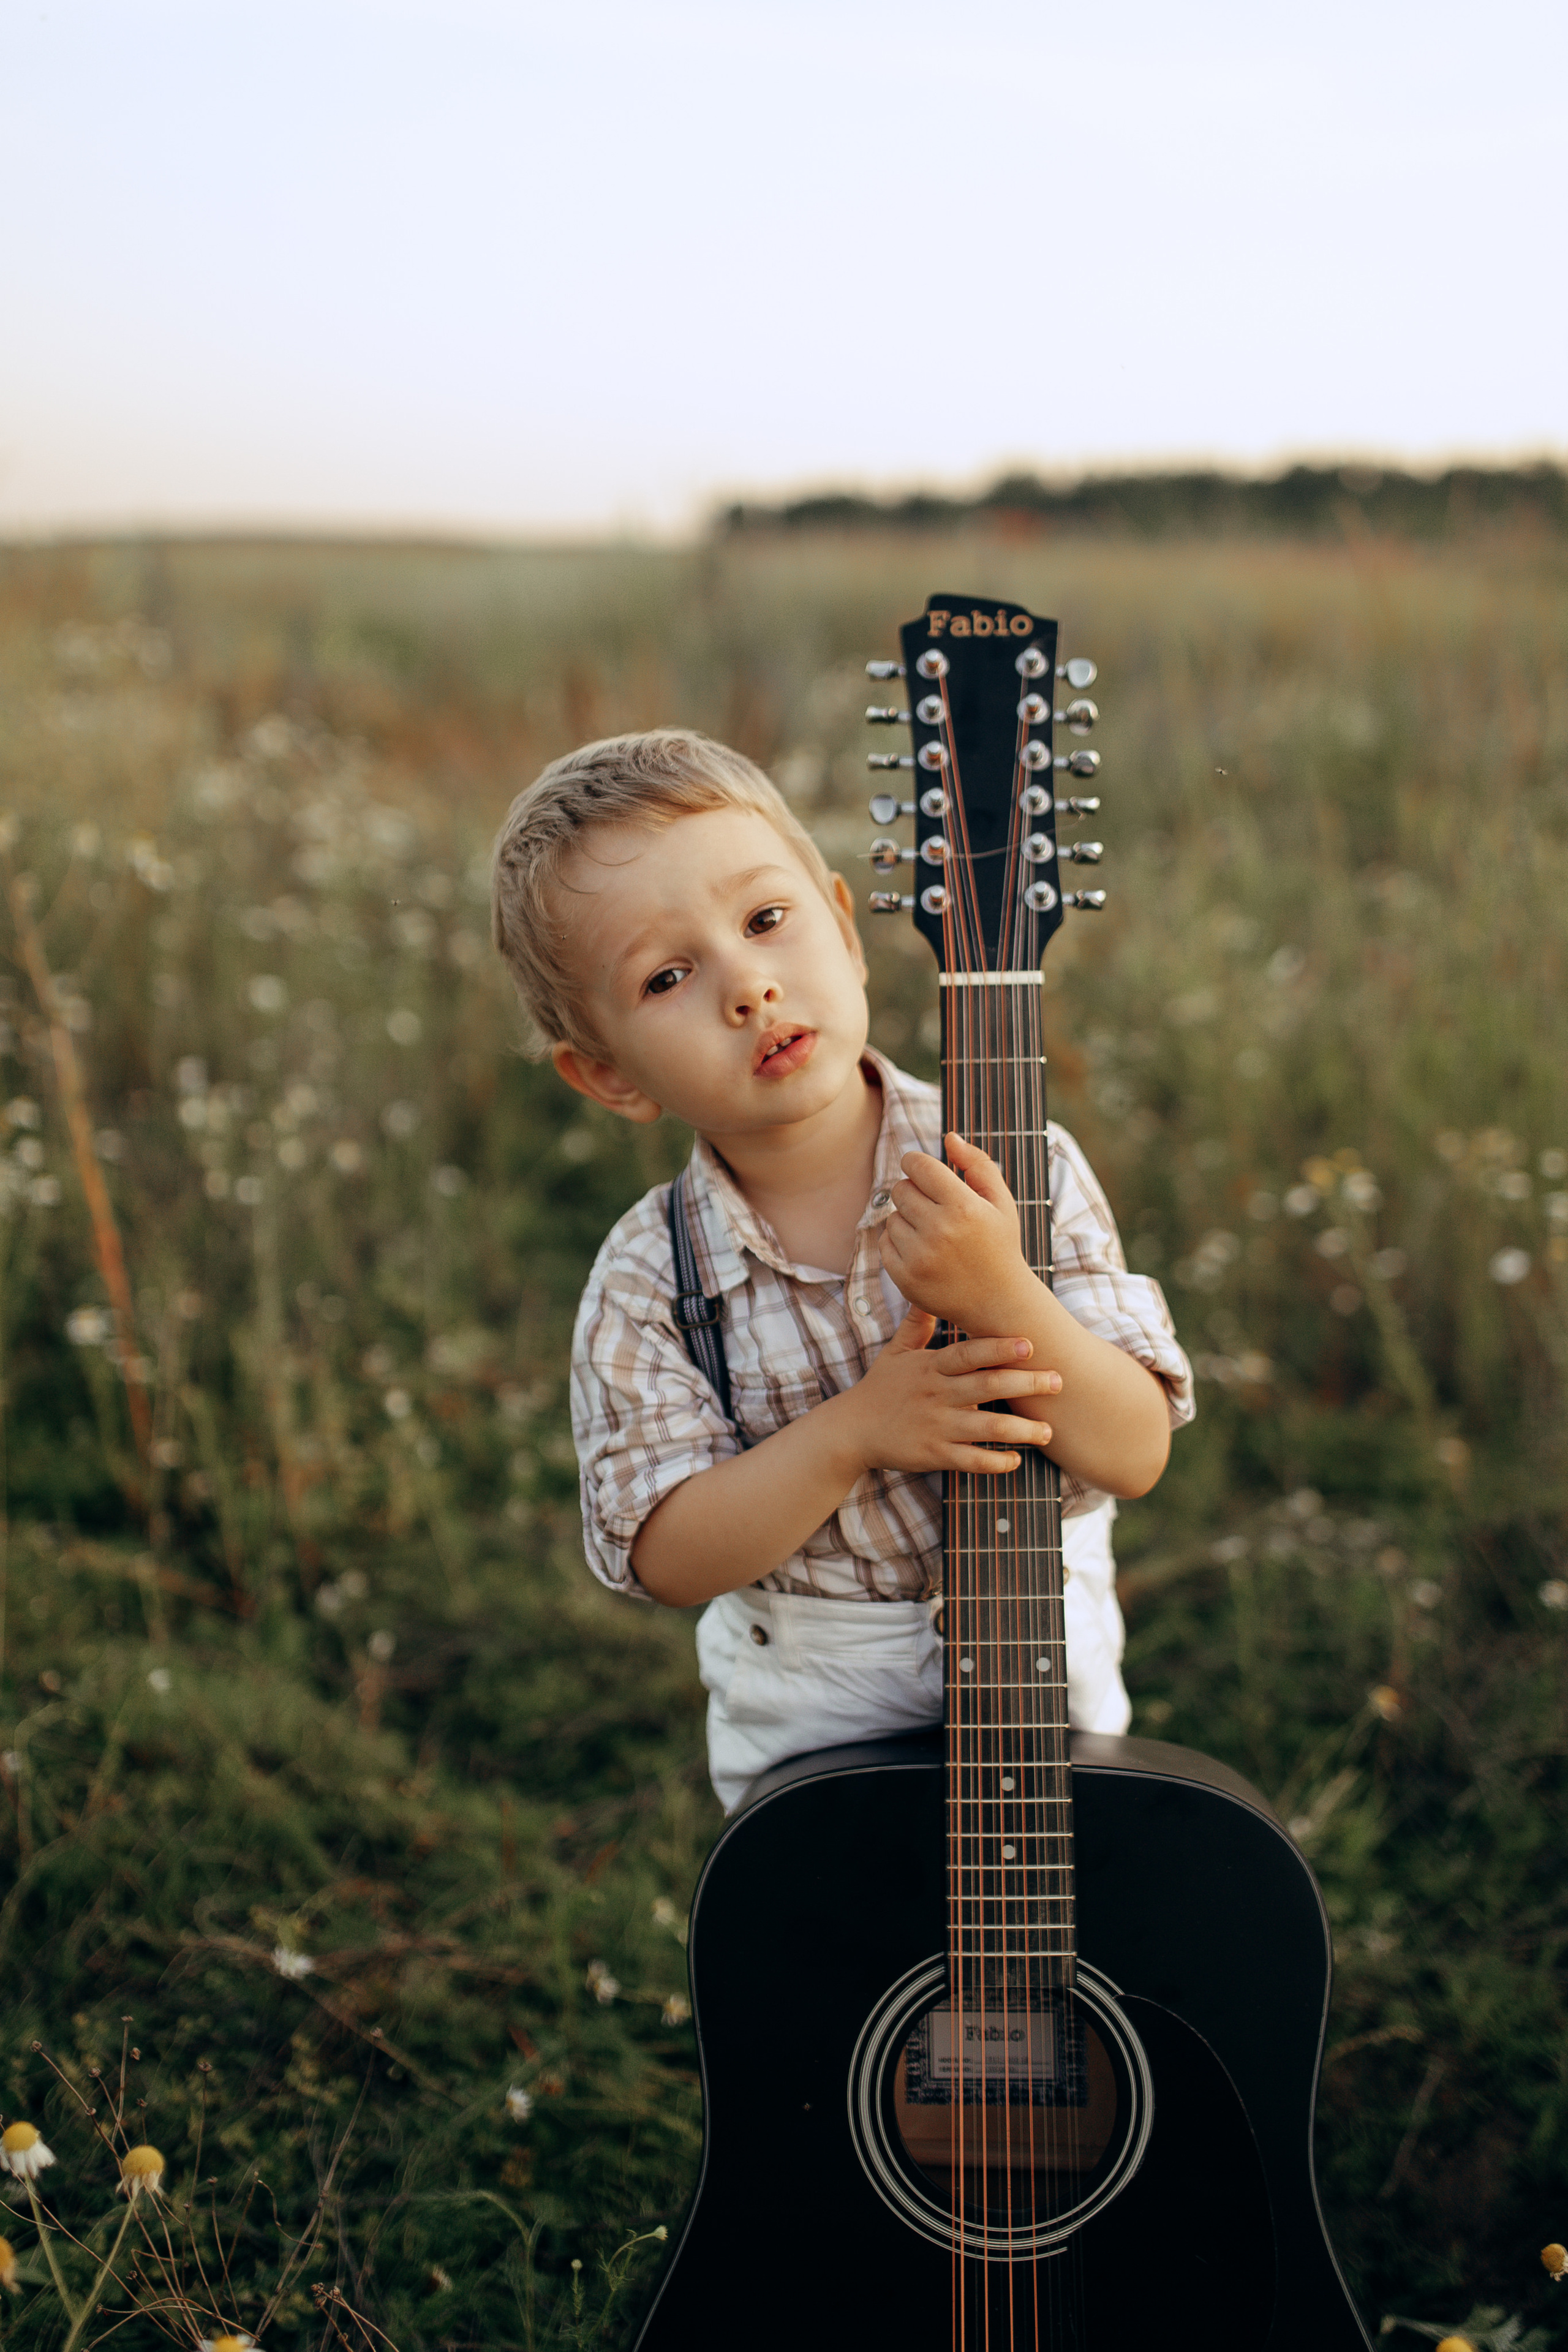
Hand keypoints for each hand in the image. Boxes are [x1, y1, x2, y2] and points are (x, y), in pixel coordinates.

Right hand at [832, 1308, 1059, 1480]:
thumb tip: (929, 1292)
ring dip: (1020, 1430)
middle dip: (1025, 1384)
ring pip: (985, 1428)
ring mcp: (935, 1426)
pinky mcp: (933, 1455)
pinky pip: (969, 1461)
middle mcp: (936, 1395)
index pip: (968, 1354)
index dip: (998, 1349)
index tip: (1029, 1344)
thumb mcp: (895, 1352)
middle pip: (986, 1388)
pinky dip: (994, 1462)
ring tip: (1047, 1430)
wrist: (851, 1430)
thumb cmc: (879, 1388)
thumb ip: (917, 1324)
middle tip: (1058, 1381)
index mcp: (930, 1367)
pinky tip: (1015, 1460)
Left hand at [879, 1132, 1040, 1335]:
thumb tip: (949, 1137)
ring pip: (892, 1217)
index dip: (915, 1163)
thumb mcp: (1000, 1202)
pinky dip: (899, 1243)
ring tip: (933, 1233)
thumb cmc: (999, 1245)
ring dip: (907, 1220)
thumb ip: (978, 1164)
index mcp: (963, 1206)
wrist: (998, 1303)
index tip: (921, 1171)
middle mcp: (939, 1231)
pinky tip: (922, 1251)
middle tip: (933, 1206)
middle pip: (900, 1189)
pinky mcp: (905, 1278)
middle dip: (914, 1192)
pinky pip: (884, 1243)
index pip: (917, 1166)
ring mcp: (919, 1257)